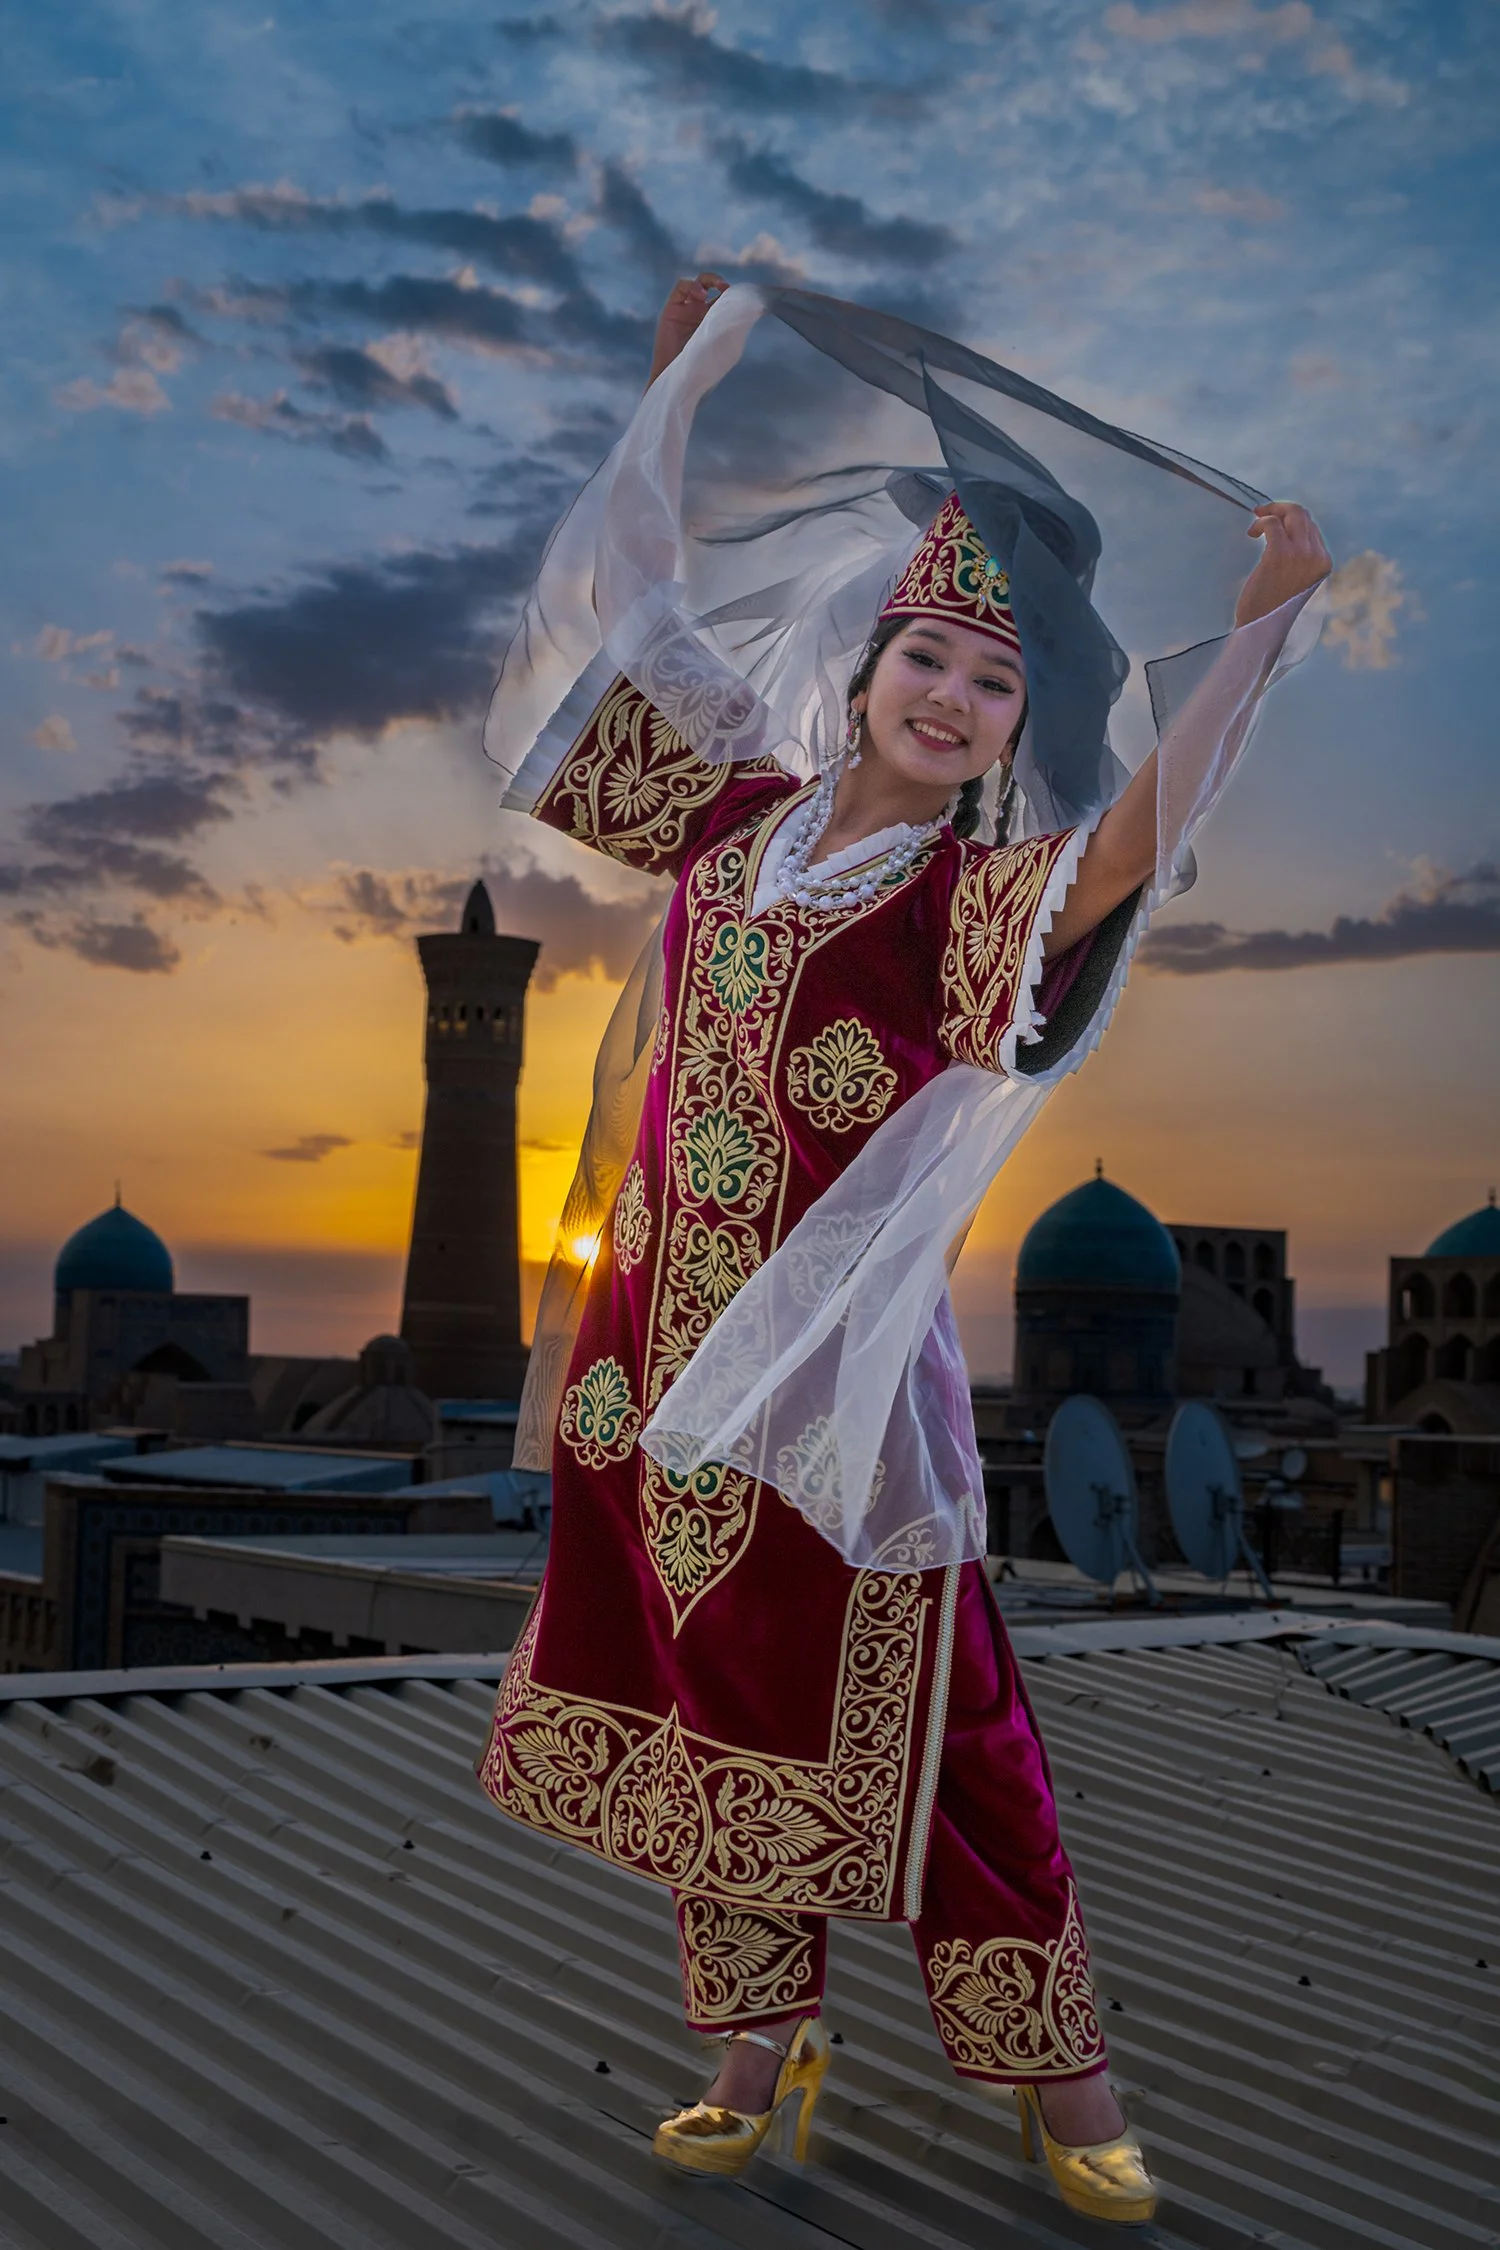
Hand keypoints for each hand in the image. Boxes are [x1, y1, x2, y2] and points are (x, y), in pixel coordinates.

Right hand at [647, 272, 728, 386]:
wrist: (676, 375)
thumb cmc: (700, 366)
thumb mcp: (720, 345)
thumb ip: (729, 329)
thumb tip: (747, 317)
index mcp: (713, 319)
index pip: (723, 298)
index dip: (731, 294)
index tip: (737, 297)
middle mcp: (699, 311)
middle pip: (711, 285)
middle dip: (720, 282)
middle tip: (725, 287)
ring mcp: (686, 308)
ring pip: (698, 282)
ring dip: (707, 280)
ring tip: (712, 288)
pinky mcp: (672, 308)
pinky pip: (681, 286)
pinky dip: (691, 285)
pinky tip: (699, 294)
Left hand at [1234, 500, 1331, 626]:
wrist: (1261, 632)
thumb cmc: (1274, 613)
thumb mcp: (1297, 586)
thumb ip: (1301, 564)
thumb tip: (1289, 539)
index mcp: (1324, 564)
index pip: (1312, 528)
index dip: (1291, 521)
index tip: (1275, 523)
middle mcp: (1316, 556)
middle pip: (1303, 515)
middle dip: (1282, 509)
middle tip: (1262, 513)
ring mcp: (1300, 554)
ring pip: (1291, 513)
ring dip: (1271, 511)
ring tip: (1256, 522)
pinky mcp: (1280, 554)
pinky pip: (1273, 523)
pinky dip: (1261, 523)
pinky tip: (1252, 534)